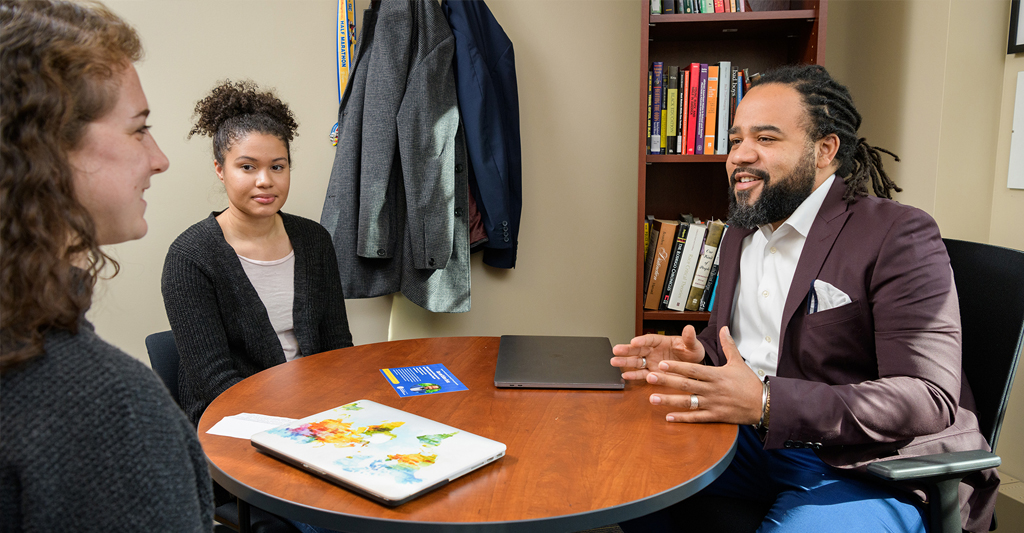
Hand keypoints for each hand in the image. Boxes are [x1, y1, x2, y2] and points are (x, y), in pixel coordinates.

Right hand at [610, 325, 704, 380]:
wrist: (693, 366)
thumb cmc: (691, 352)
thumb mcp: (692, 345)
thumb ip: (689, 338)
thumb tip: (689, 329)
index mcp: (662, 341)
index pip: (650, 340)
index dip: (641, 340)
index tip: (634, 341)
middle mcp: (654, 351)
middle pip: (638, 349)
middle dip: (627, 350)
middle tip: (616, 350)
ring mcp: (652, 362)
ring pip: (636, 361)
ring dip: (625, 362)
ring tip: (614, 361)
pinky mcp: (653, 373)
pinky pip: (642, 374)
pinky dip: (634, 375)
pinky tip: (625, 375)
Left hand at [646, 326, 762, 424]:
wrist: (764, 404)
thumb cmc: (749, 383)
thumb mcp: (738, 362)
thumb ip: (728, 345)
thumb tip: (724, 328)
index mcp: (716, 375)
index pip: (693, 369)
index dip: (676, 367)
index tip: (662, 364)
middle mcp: (712, 389)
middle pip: (685, 384)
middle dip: (666, 381)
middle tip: (649, 377)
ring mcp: (713, 404)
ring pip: (687, 402)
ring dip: (669, 401)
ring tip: (652, 398)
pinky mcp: (715, 416)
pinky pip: (696, 417)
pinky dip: (682, 418)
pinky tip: (668, 417)